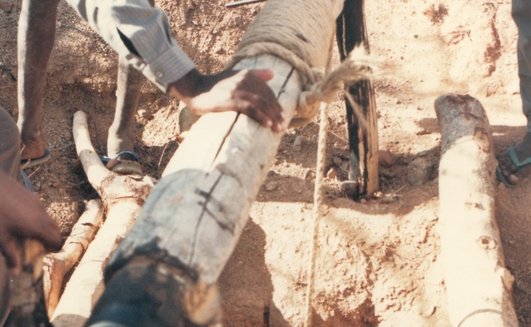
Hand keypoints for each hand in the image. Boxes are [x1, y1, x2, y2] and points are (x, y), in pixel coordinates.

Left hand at [0, 170, 61, 273]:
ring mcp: (38, 203)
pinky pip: (40, 210)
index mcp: (38, 227)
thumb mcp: (1, 238)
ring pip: (48, 218)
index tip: (45, 254)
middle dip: (50, 238)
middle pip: (55, 229)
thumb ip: (11, 256)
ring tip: (27, 233)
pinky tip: (19, 218)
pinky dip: (36, 217)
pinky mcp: (31, 195)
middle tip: (38, 246)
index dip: (52, 248)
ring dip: (43, 227)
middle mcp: (42, 214)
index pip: (55, 240)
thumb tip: (16, 274)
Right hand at [168, 69, 285, 131]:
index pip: (267, 92)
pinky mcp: (230, 100)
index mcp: (247, 75)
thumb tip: (272, 74)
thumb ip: (255, 74)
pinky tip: (267, 124)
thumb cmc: (216, 85)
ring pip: (261, 104)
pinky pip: (249, 108)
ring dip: (272, 117)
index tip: (283, 117)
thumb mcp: (236, 76)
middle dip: (276, 113)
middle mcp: (244, 80)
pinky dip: (260, 116)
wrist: (195, 89)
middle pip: (266, 98)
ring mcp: (237, 90)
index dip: (276, 105)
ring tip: (278, 128)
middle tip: (283, 126)